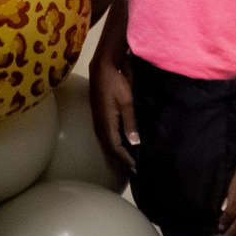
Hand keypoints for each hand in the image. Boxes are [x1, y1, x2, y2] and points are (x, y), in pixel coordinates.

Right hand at [93, 51, 137, 170]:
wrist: (102, 67)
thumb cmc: (116, 83)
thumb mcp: (127, 102)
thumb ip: (131, 123)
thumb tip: (135, 144)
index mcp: (106, 124)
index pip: (116, 148)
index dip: (126, 159)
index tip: (137, 168)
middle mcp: (100, 125)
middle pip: (110, 148)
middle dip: (122, 158)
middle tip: (136, 166)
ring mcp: (98, 120)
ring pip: (108, 142)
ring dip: (118, 150)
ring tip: (131, 157)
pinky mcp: (99, 116)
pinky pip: (107, 135)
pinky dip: (116, 142)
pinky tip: (124, 141)